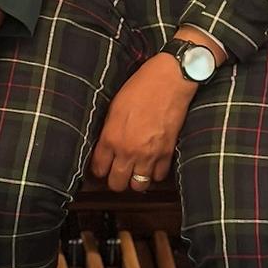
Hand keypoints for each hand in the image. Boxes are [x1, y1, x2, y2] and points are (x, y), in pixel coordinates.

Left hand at [90, 54, 195, 192]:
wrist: (169, 81)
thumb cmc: (141, 88)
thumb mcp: (114, 108)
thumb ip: (108, 131)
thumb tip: (104, 147)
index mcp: (111, 138)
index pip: (99, 169)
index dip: (99, 170)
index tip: (102, 168)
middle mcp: (128, 150)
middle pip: (116, 184)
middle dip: (115, 181)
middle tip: (117, 173)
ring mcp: (149, 154)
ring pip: (138, 186)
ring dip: (135, 181)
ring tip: (134, 172)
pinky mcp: (167, 153)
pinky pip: (159, 176)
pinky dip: (155, 173)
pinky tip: (152, 165)